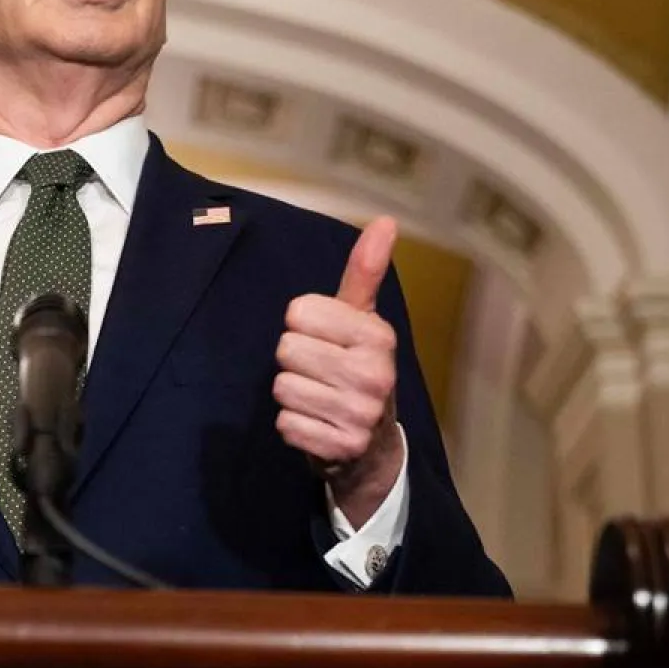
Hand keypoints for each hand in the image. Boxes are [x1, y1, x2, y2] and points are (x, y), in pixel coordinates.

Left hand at [274, 216, 403, 525]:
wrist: (372, 445)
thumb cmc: (357, 367)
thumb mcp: (362, 320)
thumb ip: (364, 271)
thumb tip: (386, 220)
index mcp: (378, 335)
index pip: (298, 311)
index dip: (303, 324)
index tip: (325, 339)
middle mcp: (374, 374)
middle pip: (286, 349)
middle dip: (295, 361)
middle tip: (321, 373)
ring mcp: (360, 414)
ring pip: (282, 387)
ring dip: (292, 395)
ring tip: (319, 398)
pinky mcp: (342, 447)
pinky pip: (285, 424)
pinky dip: (293, 426)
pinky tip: (317, 424)